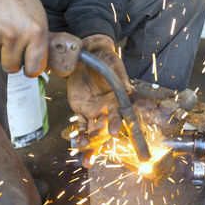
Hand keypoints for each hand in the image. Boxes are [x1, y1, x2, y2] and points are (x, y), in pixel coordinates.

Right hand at [0, 0, 47, 75]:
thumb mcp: (37, 14)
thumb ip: (39, 40)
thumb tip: (38, 65)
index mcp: (35, 31)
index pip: (34, 68)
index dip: (30, 69)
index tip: (27, 68)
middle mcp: (14, 34)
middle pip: (11, 67)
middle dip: (10, 60)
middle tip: (8, 44)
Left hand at [67, 34, 129, 167]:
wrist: (88, 55)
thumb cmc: (105, 59)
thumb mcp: (114, 63)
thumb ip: (121, 75)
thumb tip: (128, 87)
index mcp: (115, 99)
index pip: (118, 114)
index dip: (116, 123)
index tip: (114, 132)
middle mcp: (105, 108)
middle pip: (104, 127)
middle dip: (100, 139)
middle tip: (91, 147)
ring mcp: (92, 110)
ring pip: (92, 130)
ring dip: (88, 141)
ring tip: (82, 149)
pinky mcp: (80, 109)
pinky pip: (80, 125)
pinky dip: (78, 135)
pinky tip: (76, 145)